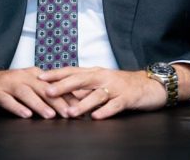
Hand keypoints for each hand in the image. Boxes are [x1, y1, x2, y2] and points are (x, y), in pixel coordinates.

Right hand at [0, 65, 71, 118]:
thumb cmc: (5, 87)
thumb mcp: (26, 86)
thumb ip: (43, 93)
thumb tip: (67, 104)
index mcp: (32, 75)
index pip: (53, 85)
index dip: (67, 95)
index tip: (80, 107)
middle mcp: (22, 77)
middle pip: (43, 88)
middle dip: (58, 100)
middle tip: (70, 113)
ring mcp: (8, 84)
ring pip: (26, 93)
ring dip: (39, 104)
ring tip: (50, 115)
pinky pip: (7, 100)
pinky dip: (17, 107)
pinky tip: (25, 115)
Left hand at [38, 67, 165, 119]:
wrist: (149, 85)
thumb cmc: (121, 85)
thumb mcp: (100, 83)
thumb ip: (83, 87)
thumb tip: (60, 92)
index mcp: (95, 72)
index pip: (72, 71)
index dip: (56, 73)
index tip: (39, 77)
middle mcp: (103, 77)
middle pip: (81, 80)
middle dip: (63, 86)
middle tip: (47, 92)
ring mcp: (115, 87)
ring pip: (96, 95)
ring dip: (82, 104)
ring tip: (69, 113)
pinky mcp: (127, 98)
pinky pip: (115, 105)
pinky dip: (106, 111)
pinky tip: (96, 117)